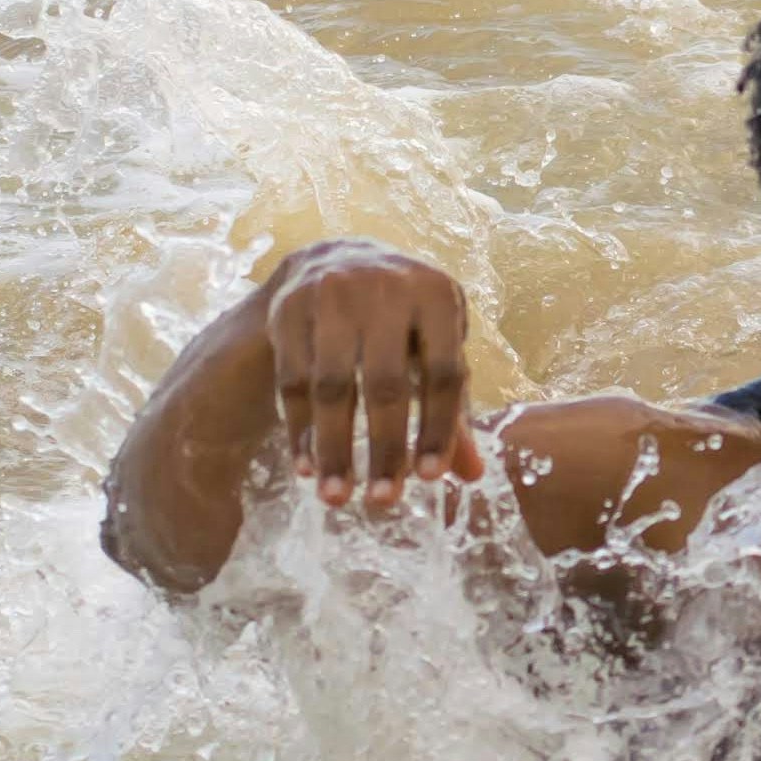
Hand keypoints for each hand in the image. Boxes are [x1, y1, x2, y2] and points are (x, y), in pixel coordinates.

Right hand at [258, 240, 486, 512]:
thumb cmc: (403, 318)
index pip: (444, 374)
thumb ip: (451, 407)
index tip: (430, 480)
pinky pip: (293, 382)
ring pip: (332, 387)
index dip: (438, 429)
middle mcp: (386, 288)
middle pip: (386, 384)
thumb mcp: (435, 346)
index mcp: (437, 295)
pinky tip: (307, 467)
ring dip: (334, 449)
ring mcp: (331, 295)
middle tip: (383, 502)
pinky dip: (300, 430)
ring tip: (337, 498)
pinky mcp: (288, 309)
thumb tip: (472, 476)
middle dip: (384, 449)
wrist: (335, 258)